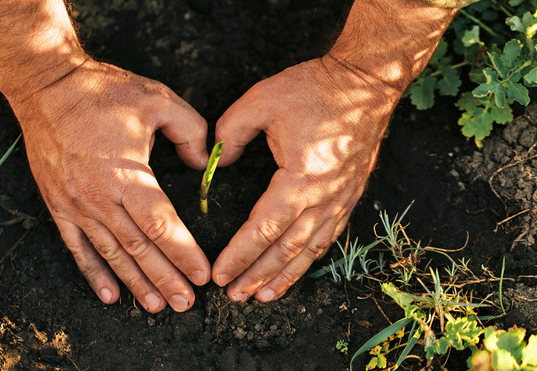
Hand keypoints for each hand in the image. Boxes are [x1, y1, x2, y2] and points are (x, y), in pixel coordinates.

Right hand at [10, 59, 210, 312]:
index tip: (203, 275)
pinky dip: (94, 274)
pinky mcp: (59, 205)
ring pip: (111, 254)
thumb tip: (202, 164)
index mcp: (126, 174)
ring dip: (135, 283)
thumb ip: (190, 131)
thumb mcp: (158, 100)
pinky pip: (77, 248)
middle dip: (166, 279)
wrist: (46, 87)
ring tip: (156, 306)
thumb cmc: (102, 92)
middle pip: (139, 249)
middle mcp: (100, 198)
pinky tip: (109, 295)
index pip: (161, 226)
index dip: (184, 253)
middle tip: (186, 304)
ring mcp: (76, 206)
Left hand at [211, 56, 402, 301]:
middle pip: (286, 250)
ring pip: (310, 250)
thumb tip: (216, 162)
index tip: (219, 274)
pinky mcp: (349, 195)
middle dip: (257, 276)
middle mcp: (324, 197)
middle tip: (234, 296)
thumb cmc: (316, 89)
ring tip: (262, 296)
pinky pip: (328, 237)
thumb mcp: (262, 101)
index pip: (262, 229)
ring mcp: (341, 199)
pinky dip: (310, 258)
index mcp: (300, 179)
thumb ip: (229, 132)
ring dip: (285, 276)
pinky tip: (297, 269)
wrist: (367, 83)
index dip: (239, 255)